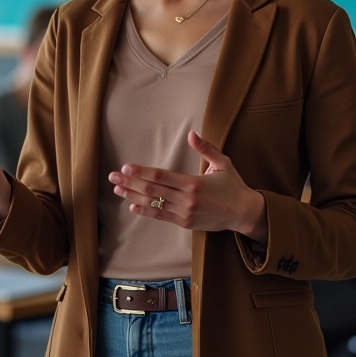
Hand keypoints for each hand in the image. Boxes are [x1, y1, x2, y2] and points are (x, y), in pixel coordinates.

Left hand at [108, 130, 267, 242]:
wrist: (243, 213)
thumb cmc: (232, 185)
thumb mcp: (223, 163)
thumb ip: (206, 148)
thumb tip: (191, 133)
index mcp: (193, 183)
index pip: (161, 176)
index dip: (141, 172)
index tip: (126, 167)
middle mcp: (186, 199)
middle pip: (152, 190)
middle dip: (130, 183)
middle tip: (112, 177)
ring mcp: (184, 213)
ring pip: (153, 204)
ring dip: (132, 196)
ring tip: (117, 190)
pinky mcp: (185, 223)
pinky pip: (160, 217)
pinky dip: (145, 211)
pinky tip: (132, 205)